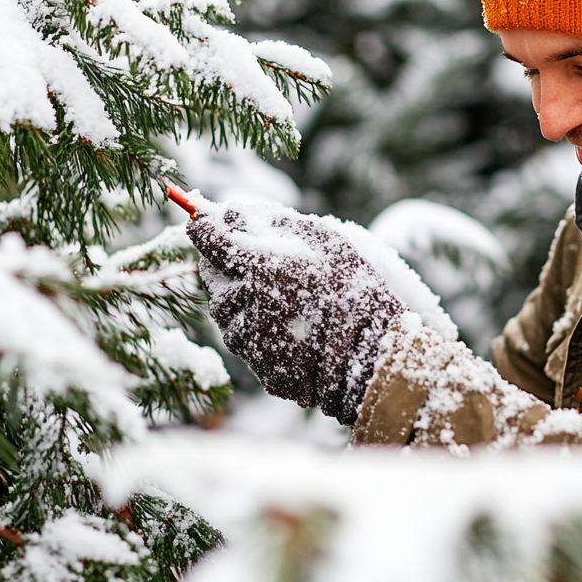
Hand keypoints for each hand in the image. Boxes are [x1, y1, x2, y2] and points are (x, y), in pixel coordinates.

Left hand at [187, 201, 404, 425]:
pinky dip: (258, 332)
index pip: (210, 240)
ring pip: (226, 316)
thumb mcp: (325, 240)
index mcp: (261, 268)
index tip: (201, 223)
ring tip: (278, 298)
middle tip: (244, 262)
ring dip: (239, 302)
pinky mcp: (264, 370)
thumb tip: (233, 211)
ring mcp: (254, 343)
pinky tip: (289, 327)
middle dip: (221, 267)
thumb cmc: (359, 287)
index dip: (203, 229)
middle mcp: (248, 306)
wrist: (380, 354)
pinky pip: (247, 345)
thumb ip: (277, 221)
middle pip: (212, 280)